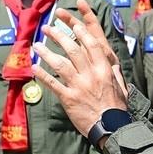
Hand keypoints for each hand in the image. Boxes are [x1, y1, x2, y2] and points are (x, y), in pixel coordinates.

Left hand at [32, 0, 128, 137]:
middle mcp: (90, 74)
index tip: (72, 25)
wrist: (111, 127)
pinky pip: (52, 83)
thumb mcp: (118, 85)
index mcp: (104, 70)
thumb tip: (109, 62)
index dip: (81, 33)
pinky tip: (34, 67)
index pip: (91, 45)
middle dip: (59, 36)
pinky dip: (42, 74)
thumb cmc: (116, 108)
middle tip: (48, 29)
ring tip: (36, 45)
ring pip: (59, 64)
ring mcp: (78, 86)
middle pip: (73, 50)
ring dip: (46, 53)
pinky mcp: (68, 98)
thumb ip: (112, 72)